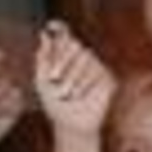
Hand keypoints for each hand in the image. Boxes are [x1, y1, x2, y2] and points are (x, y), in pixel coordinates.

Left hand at [34, 23, 114, 138]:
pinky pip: (97, 71)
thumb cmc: (55, 105)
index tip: (51, 25)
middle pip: (75, 45)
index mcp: (65, 57)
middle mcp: (82, 58)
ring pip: (87, 58)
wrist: (71, 126)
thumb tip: (43, 34)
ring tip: (67, 94)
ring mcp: (96, 66)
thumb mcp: (42, 82)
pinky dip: (86, 85)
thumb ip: (43, 59)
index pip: (64, 36)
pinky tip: (80, 96)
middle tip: (54, 77)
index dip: (60, 28)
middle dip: (63, 61)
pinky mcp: (108, 78)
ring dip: (73, 77)